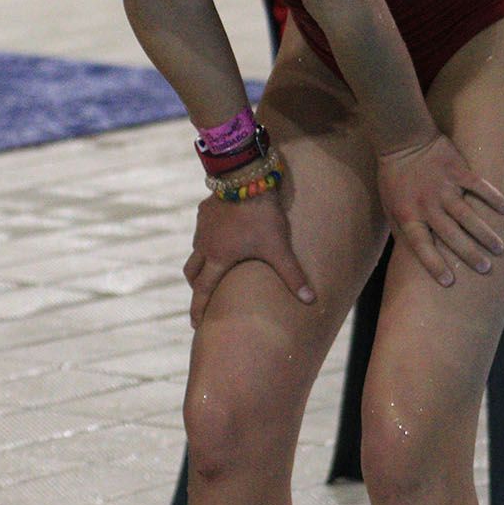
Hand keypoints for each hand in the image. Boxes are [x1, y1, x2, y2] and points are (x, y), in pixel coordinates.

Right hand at [183, 188, 314, 327]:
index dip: (199, 308)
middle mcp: (204, 244)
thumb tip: (311, 300)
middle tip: (201, 296)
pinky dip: (207, 239)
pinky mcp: (204, 210)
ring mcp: (202, 226)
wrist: (246, 179)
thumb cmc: (262, 217)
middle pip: (192, 272)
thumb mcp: (279, 248)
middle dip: (196, 286)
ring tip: (213, 266)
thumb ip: (292, 275)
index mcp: (218, 258)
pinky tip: (220, 234)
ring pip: (196, 250)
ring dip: (201, 261)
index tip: (194, 324)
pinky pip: (201, 229)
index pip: (204, 290)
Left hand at [376, 133, 503, 285]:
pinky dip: (492, 197)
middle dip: (468, 253)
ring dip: (484, 232)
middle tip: (486, 269)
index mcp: (407, 213)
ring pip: (467, 214)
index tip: (448, 281)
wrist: (400, 139)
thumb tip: (413, 255)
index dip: (433, 263)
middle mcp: (426, 203)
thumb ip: (403, 228)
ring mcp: (442, 186)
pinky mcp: (456, 170)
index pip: (420, 245)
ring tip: (499, 248)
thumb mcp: (389, 204)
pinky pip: (478, 186)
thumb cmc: (394, 177)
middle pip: (450, 234)